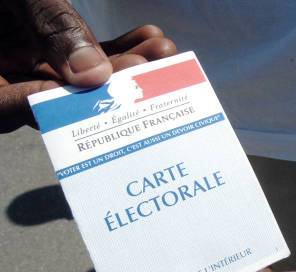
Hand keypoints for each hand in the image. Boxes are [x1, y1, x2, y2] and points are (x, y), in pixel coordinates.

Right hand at [0, 0, 175, 130]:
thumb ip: (49, 26)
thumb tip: (93, 74)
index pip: (16, 103)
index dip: (66, 101)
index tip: (107, 91)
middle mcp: (2, 77)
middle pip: (58, 95)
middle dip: (110, 83)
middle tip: (153, 70)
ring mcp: (21, 62)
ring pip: (76, 76)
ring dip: (121, 64)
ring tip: (161, 50)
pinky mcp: (41, 47)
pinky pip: (80, 55)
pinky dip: (112, 47)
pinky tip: (147, 37)